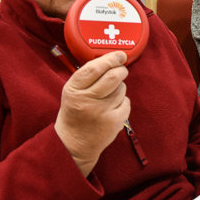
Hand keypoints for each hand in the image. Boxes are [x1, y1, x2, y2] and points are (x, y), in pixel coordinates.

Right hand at [55, 51, 129, 176]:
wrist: (73, 144)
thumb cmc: (75, 112)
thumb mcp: (73, 91)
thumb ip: (88, 75)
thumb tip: (112, 58)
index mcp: (74, 90)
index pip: (95, 68)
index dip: (110, 58)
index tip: (120, 55)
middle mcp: (88, 100)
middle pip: (113, 76)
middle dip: (121, 69)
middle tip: (121, 69)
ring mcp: (102, 112)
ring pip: (122, 88)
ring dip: (119, 88)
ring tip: (109, 96)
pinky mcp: (115, 122)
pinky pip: (126, 102)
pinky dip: (122, 102)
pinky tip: (112, 108)